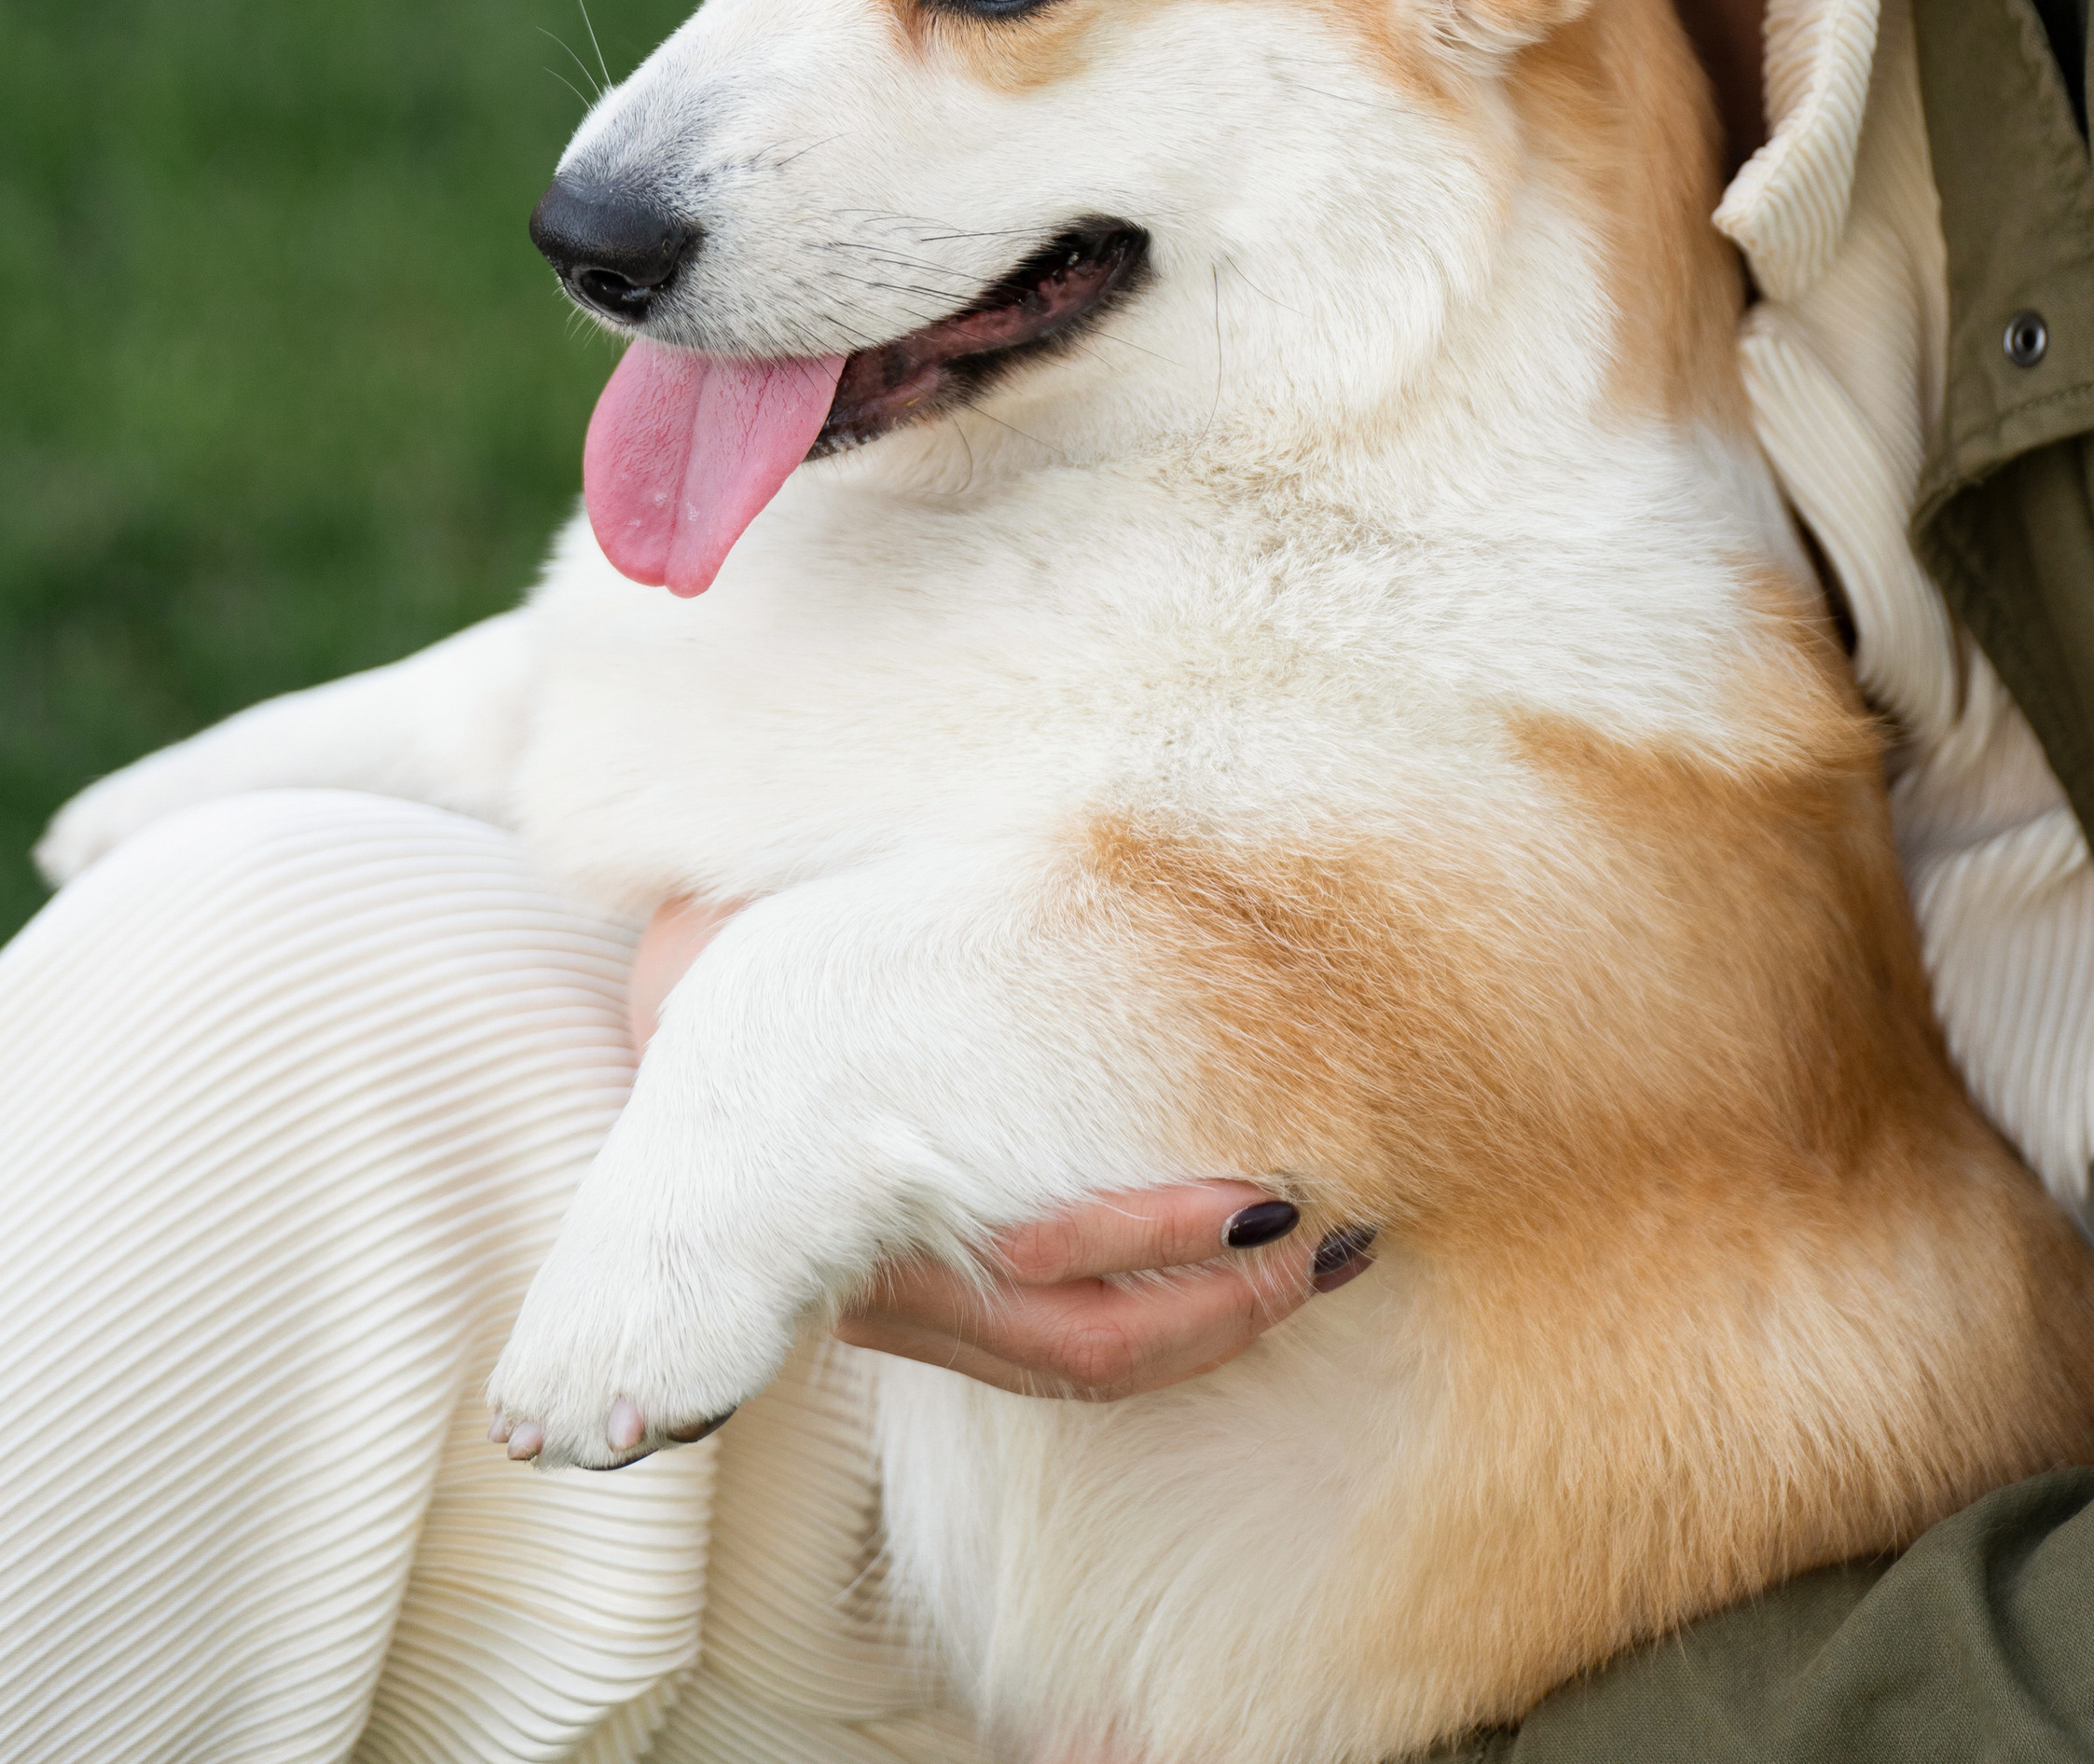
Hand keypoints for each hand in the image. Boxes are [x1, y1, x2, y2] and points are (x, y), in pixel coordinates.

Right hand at [626, 894, 1373, 1400]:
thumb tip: (999, 834)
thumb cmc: (739, 946)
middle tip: (1328, 1232)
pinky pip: (1062, 1353)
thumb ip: (879, 904)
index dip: (1157, 1241)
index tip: (1271, 1197)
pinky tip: (1247, 1262)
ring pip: (1079, 1367)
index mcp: (857, 1185)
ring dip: (1215, 1329)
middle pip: (1081, 1342)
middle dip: (1223, 1305)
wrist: (657, 1018)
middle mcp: (886, 1276)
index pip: (1034, 1261)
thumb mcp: (789, 919)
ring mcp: (907, 1306)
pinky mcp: (932, 1307)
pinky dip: (1167, 1322)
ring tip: (1325, 1257)